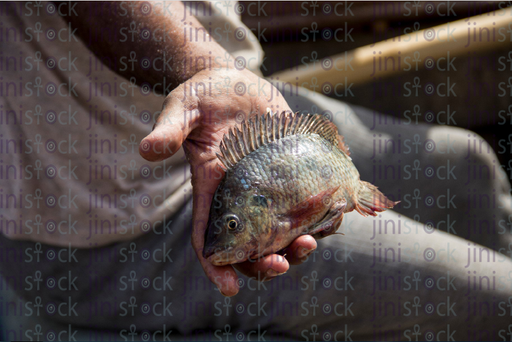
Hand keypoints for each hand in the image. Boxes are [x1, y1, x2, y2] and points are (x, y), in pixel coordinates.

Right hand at [139, 68, 316, 295]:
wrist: (234, 84)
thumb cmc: (204, 96)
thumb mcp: (184, 108)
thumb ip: (170, 128)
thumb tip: (147, 150)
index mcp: (211, 188)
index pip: (208, 236)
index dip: (216, 265)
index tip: (229, 288)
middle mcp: (240, 197)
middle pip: (250, 245)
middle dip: (265, 262)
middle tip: (281, 263)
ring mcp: (268, 188)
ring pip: (282, 231)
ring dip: (296, 246)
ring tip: (311, 242)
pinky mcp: (291, 173)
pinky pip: (306, 203)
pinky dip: (320, 215)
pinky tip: (334, 216)